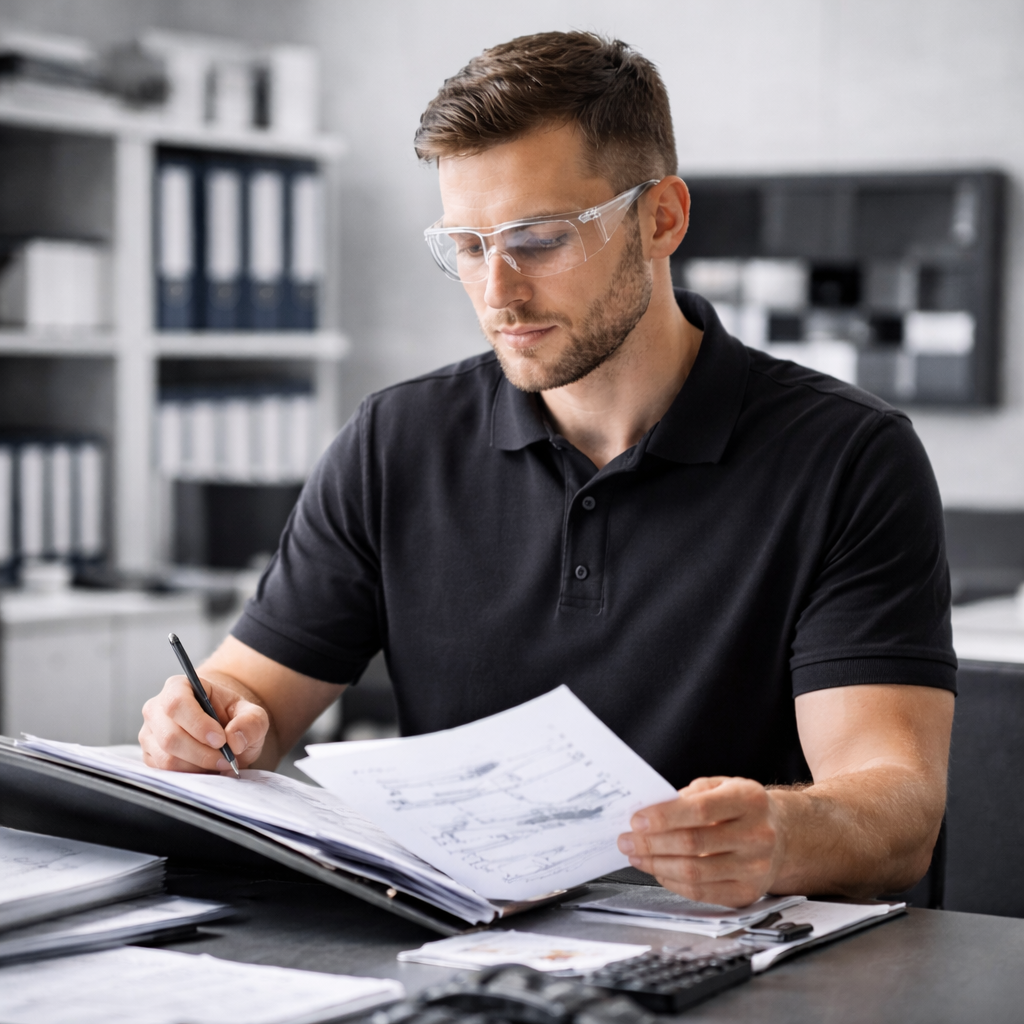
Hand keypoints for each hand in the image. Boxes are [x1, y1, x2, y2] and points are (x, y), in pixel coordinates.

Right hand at [139, 673, 269, 772]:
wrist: (222, 732)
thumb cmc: (232, 718)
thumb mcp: (253, 715)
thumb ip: (250, 722)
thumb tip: (234, 739)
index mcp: (179, 687)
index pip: (177, 703)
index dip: (198, 724)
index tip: (220, 740)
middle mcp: (157, 709)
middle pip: (170, 736)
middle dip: (202, 753)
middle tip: (226, 759)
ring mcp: (149, 734)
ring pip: (166, 758)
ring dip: (197, 767)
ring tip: (219, 763)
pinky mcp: (150, 757)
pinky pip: (164, 773)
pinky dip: (189, 775)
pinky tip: (205, 768)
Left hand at [617, 776, 785, 906]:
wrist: (783, 835)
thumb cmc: (742, 807)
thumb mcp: (721, 786)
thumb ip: (689, 796)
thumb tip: (650, 812)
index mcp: (750, 800)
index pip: (701, 810)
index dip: (664, 817)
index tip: (636, 820)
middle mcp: (757, 836)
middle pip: (694, 844)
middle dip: (652, 843)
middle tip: (626, 840)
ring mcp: (756, 868)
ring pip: (695, 872)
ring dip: (657, 865)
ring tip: (636, 855)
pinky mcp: (747, 893)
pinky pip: (701, 892)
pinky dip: (673, 882)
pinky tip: (658, 870)